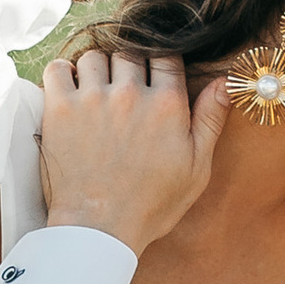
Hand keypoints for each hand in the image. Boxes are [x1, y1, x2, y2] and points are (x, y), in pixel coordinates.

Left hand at [38, 45, 224, 252]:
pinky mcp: (61, 109)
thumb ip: (210, 120)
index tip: (154, 80)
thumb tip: (226, 82)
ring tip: (97, 92)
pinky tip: (70, 89)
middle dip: (130, 68)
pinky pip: (58, 69)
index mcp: (168, 104)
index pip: (167, 57)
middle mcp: (132, 94)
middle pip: (131, 53)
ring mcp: (94, 99)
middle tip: (124, 92)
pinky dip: (63, 73)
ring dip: (98, 69)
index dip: (161, 66)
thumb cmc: (150, 205)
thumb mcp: (196, 168)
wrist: (98, 230)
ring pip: (96, 56)